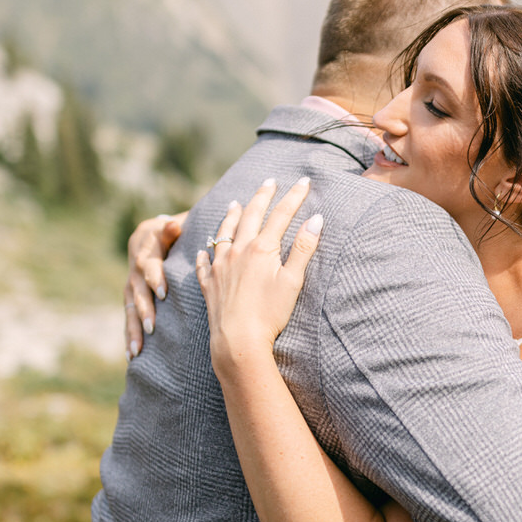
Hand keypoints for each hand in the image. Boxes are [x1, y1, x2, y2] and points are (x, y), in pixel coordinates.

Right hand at [125, 211, 186, 358]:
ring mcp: (130, 286)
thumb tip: (173, 225)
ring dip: (133, 330)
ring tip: (137, 350)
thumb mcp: (171, 225)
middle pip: (136, 292)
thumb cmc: (172, 230)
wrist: (151, 236)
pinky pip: (129, 319)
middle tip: (152, 327)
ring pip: (130, 310)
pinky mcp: (131, 299)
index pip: (148, 265)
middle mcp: (134, 270)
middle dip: (144, 310)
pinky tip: (131, 356)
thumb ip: (171, 229)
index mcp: (144, 250)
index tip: (164, 293)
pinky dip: (129, 336)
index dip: (154, 278)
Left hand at [195, 178, 321, 374]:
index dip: (294, 196)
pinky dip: (206, 251)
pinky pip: (205, 262)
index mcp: (262, 248)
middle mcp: (238, 251)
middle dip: (262, 196)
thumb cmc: (270, 313)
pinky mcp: (210, 283)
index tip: (303, 181)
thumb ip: (303, 248)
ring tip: (234, 203)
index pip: (282, 215)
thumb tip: (317, 219)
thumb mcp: (293, 280)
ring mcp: (220, 266)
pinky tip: (205, 249)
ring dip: (231, 216)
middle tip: (269, 182)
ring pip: (224, 232)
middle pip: (251, 215)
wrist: (238, 339)